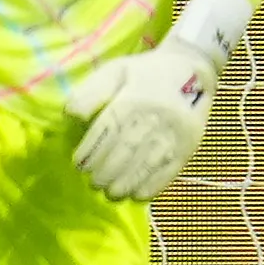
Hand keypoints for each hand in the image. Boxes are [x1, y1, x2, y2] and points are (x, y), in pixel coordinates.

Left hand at [70, 36, 220, 197]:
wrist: (192, 69)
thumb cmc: (144, 72)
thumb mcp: (115, 70)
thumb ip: (91, 91)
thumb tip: (71, 114)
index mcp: (132, 99)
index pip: (107, 130)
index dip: (91, 151)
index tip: (78, 165)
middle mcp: (154, 118)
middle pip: (127, 150)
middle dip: (107, 172)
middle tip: (93, 184)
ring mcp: (174, 134)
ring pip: (148, 164)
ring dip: (127, 183)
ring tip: (111, 194)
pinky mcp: (189, 145)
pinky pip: (171, 170)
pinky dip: (153, 186)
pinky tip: (138, 195)